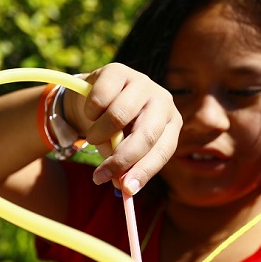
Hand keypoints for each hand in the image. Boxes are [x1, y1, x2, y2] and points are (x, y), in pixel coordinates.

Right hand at [64, 63, 181, 195]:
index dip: (144, 172)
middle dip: (121, 160)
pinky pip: (99, 99)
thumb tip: (123, 188)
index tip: (126, 190)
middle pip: (145, 135)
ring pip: (118, 116)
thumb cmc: (113, 130)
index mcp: (171, 124)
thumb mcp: (121, 150)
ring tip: (93, 137)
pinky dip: (89, 113)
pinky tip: (90, 113)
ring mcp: (142, 82)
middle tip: (99, 177)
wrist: (92, 100)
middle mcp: (163, 101)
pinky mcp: (118, 70)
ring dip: (98, 135)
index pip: (163, 150)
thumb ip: (124, 168)